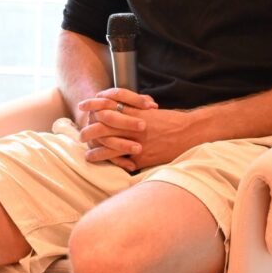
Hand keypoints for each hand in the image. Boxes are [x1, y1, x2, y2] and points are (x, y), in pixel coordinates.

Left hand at [81, 90, 200, 170]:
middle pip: (104, 127)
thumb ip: (133, 110)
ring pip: (110, 147)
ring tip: (87, 155)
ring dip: (97, 151)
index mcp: (135, 112)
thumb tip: (117, 109)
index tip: (83, 106)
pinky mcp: (144, 157)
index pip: (108, 106)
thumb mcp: (149, 111)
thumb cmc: (170, 120)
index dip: (93, 106)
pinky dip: (113, 163)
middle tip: (81, 135)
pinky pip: (124, 161)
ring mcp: (138, 142)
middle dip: (90, 131)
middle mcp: (134, 127)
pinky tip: (107, 167)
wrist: (190, 132)